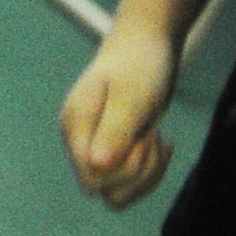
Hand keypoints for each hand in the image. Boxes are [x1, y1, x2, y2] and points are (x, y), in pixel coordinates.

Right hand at [61, 21, 178, 207]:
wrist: (146, 43)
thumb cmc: (140, 65)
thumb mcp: (133, 98)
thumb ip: (115, 132)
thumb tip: (97, 167)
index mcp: (75, 125)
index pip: (91, 178)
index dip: (123, 171)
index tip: (141, 138)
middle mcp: (79, 140)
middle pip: (105, 190)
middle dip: (139, 171)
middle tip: (152, 135)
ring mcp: (94, 145)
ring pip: (117, 192)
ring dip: (146, 174)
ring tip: (156, 138)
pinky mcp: (112, 148)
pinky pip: (128, 182)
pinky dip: (150, 170)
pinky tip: (160, 142)